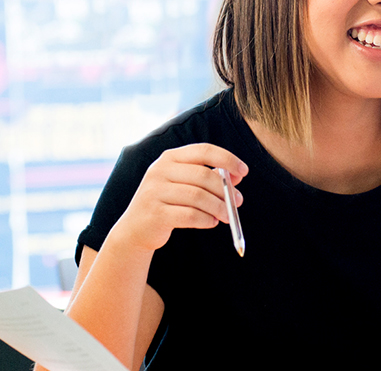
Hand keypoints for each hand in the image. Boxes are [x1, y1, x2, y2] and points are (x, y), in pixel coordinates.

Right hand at [111, 143, 248, 253]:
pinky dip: (206, 219)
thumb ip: (209, 177)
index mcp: (169, 158)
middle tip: (239, 201)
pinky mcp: (155, 214)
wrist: (136, 229)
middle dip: (226, 189)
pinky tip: (212, 222)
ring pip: (198, 197)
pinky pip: (189, 215)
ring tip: (227, 215)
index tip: (244, 171)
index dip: (227, 159)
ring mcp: (155, 192)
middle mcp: (160, 170)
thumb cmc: (168, 203)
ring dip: (219, 207)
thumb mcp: (185, 184)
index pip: (204, 150)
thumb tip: (237, 176)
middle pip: (203, 175)